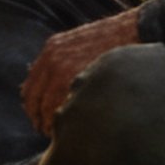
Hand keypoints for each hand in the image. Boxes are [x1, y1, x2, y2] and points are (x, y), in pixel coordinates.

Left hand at [20, 10, 139, 134]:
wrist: (134, 30)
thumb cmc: (111, 40)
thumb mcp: (79, 44)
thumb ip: (62, 62)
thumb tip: (51, 87)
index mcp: (50, 51)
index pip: (30, 86)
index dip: (32, 106)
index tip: (37, 118)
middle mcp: (53, 61)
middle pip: (34, 99)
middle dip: (37, 118)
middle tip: (44, 131)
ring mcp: (68, 71)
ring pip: (47, 107)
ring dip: (49, 123)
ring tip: (57, 135)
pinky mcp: (84, 81)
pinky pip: (67, 108)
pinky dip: (65, 122)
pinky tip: (72, 130)